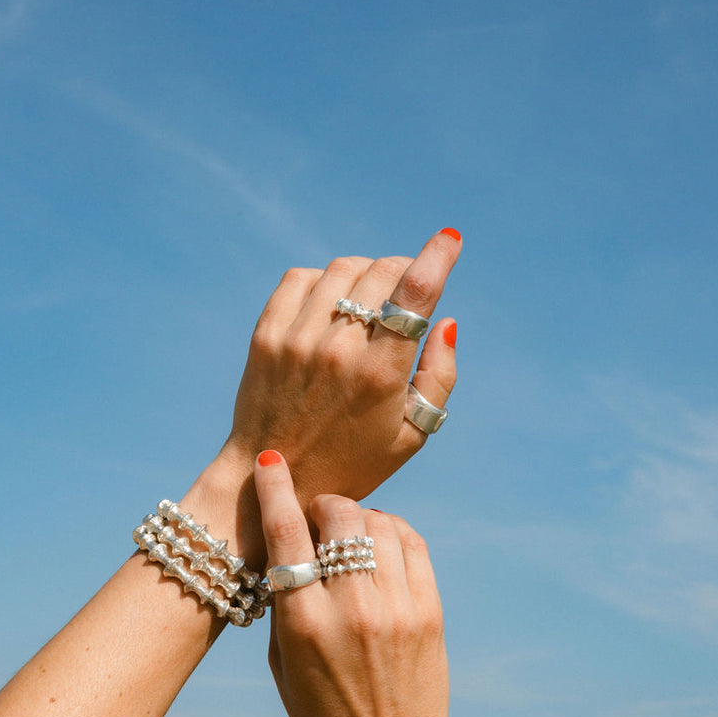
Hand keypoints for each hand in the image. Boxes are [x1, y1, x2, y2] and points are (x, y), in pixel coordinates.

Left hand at [184, 228, 459, 570]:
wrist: (276, 479)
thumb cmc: (354, 461)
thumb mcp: (412, 435)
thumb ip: (439, 376)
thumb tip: (445, 320)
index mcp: (380, 374)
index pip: (414, 294)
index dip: (437, 257)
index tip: (451, 237)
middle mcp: (338, 350)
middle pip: (381, 272)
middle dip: (404, 269)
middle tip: (407, 288)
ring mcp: (297, 339)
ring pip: (342, 270)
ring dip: (366, 273)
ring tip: (370, 298)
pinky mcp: (266, 336)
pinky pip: (299, 278)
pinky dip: (323, 279)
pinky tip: (332, 301)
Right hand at [255, 450, 469, 716]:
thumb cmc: (324, 716)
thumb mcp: (283, 661)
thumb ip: (283, 598)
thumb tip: (287, 537)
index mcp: (304, 624)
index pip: (286, 533)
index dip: (276, 488)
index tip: (271, 460)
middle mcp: (352, 608)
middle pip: (338, 515)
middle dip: (322, 504)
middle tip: (317, 519)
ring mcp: (397, 607)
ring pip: (377, 521)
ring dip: (358, 517)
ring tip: (350, 537)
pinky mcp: (430, 609)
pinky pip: (411, 541)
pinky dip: (392, 530)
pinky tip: (381, 544)